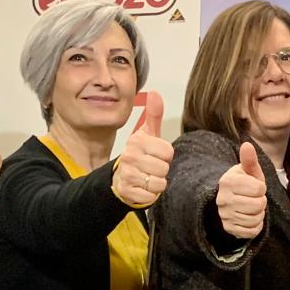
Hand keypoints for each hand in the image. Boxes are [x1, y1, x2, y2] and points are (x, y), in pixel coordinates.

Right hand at [113, 92, 172, 208]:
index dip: (165, 156)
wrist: (121, 177)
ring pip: (159, 183)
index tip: (155, 155)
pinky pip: (151, 196)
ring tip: (148, 177)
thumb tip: (155, 93)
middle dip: (161, 170)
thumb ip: (154, 115)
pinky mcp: (127, 191)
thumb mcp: (147, 134)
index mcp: (136, 141)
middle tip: (151, 167)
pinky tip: (143, 187)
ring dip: (157, 183)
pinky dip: (150, 194)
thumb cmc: (140, 154)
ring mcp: (127, 174)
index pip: (168, 152)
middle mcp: (129, 156)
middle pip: (164, 168)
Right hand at [216, 141, 267, 239]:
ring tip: (251, 207)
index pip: (258, 189)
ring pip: (256, 219)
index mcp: (227, 182)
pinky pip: (252, 231)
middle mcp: (223, 200)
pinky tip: (249, 218)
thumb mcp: (248, 172)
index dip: (261, 188)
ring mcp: (225, 216)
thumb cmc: (244, 184)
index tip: (255, 187)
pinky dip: (256, 226)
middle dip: (261, 202)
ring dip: (259, 214)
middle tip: (254, 199)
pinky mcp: (229, 229)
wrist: (229, 201)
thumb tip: (247, 145)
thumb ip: (249, 160)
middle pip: (258, 205)